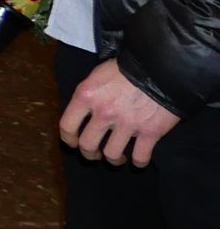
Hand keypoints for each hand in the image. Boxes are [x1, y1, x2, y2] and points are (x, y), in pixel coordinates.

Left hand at [61, 59, 180, 165]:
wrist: (163, 66)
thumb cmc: (128, 67)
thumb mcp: (99, 74)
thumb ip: (90, 93)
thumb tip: (84, 109)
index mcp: (86, 96)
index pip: (67, 126)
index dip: (68, 139)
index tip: (73, 143)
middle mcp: (103, 112)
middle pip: (88, 145)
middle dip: (90, 154)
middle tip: (95, 154)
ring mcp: (127, 124)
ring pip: (112, 155)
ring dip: (114, 159)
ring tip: (117, 157)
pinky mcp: (150, 132)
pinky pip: (140, 157)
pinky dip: (139, 162)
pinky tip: (138, 159)